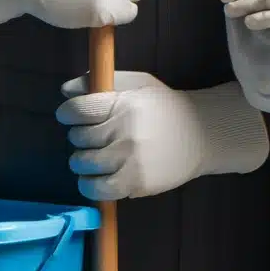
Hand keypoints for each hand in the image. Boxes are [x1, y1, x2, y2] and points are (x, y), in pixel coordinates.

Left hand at [56, 72, 269, 200]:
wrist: (203, 133)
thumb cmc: (166, 107)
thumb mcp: (140, 85)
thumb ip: (104, 82)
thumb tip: (66, 89)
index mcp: (125, 103)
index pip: (78, 110)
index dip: (68, 112)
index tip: (70, 115)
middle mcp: (125, 131)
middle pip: (78, 137)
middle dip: (80, 136)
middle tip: (93, 135)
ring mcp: (129, 159)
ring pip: (82, 163)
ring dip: (82, 160)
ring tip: (95, 156)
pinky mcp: (135, 183)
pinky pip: (96, 189)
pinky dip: (89, 184)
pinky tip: (97, 176)